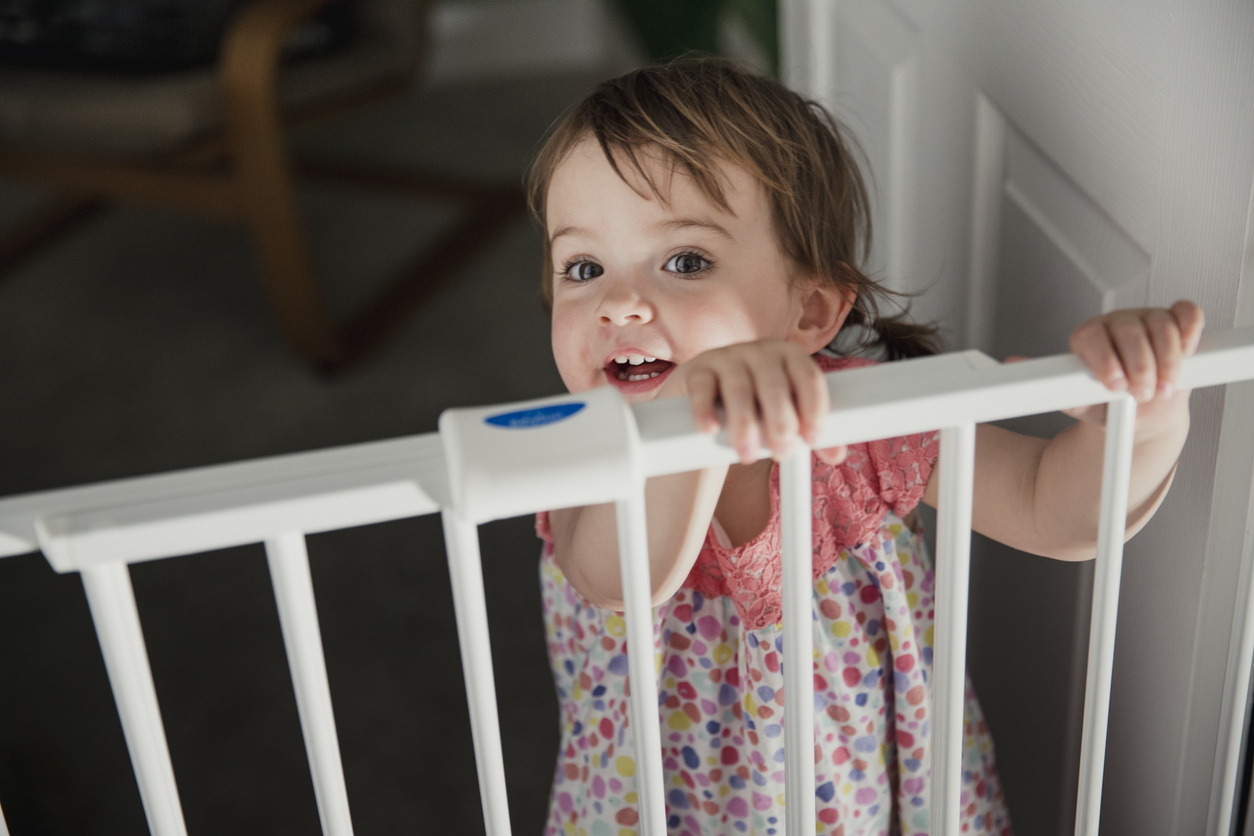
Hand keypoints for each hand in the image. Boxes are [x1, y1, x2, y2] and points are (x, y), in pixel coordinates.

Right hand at [658, 340, 846, 464]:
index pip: (808, 378)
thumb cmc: (757, 405)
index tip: (813, 438)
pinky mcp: (698, 370)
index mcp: (790, 356)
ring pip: (739, 389)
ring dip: (744, 425)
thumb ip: (809, 432)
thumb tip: (837, 453)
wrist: (710, 395)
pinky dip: (705, 410)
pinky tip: (710, 430)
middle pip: (775, 385)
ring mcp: (727, 357)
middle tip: (782, 452)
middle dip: (780, 422)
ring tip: (746, 454)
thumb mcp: (784, 413)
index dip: (814, 408)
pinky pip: (702, 387)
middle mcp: (761, 352)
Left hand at [1034, 301, 1203, 429]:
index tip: (1115, 387)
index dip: (1105, 362)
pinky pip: (1186, 313)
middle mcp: (1116, 323)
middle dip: (1139, 366)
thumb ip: (1052, 387)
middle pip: (1129, 332)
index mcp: (1088, 338)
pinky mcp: (1175, 320)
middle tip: (1142, 394)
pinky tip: (1188, 351)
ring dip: (1167, 360)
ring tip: (1163, 387)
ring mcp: (1147, 319)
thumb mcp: (1079, 402)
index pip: (1092, 337)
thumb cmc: (1108, 403)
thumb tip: (1010, 367)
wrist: (1141, 411)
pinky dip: (1189, 330)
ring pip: (1160, 325)